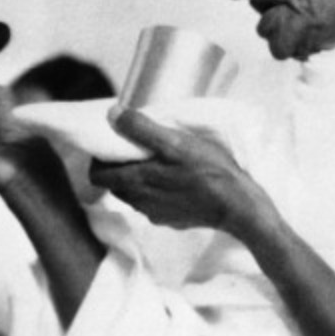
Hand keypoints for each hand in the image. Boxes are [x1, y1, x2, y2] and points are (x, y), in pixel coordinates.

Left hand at [89, 109, 268, 233]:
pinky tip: (176, 181)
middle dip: (119, 167)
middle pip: (115, 185)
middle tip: (137, 148)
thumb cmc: (208, 171)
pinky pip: (154, 204)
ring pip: (134, 195)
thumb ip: (141, 129)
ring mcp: (156, 214)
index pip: (97, 175)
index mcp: (136, 182)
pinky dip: (157, 192)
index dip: (100, 158)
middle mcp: (140, 203)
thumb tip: (113, 115)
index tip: (115, 143)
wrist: (237, 206)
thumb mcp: (176, 142)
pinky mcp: (172, 220)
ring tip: (159, 162)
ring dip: (139, 179)